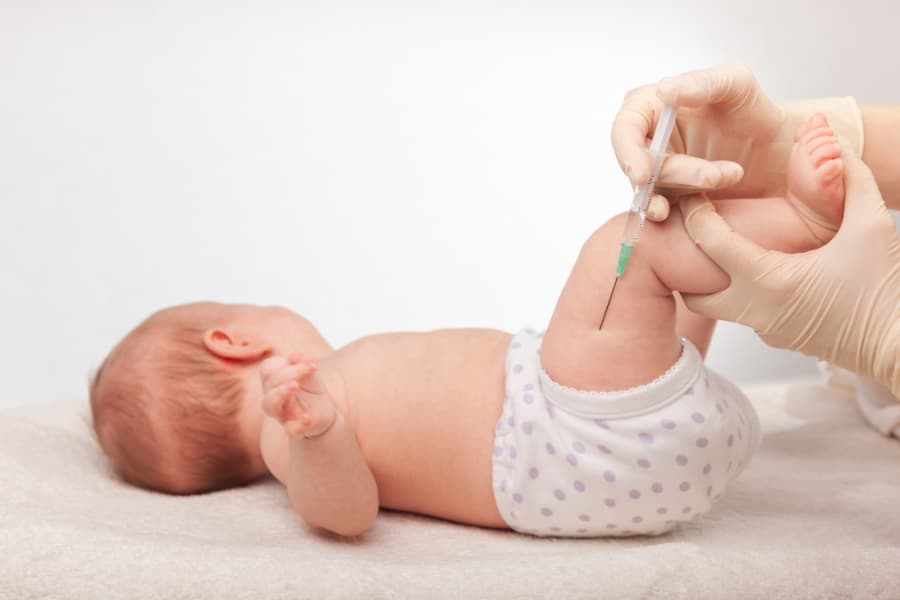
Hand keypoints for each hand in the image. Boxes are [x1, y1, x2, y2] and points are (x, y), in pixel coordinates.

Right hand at [259, 353, 336, 437]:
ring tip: (295, 385)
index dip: (284, 363)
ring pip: (270, 405)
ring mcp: (282, 414)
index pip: (268, 368)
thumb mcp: (310, 374)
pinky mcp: (294, 429)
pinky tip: (307, 418)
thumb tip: (297, 356)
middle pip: (270, 383)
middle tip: (308, 368)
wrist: (322, 414)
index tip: (310, 364)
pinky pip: (291, 429)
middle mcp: (274, 397)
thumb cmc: (310, 391)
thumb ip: (303, 364)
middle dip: (287, 373)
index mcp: (274, 381)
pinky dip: (298, 424)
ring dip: (281, 393)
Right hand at [611, 63, 863, 220]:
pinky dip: (678, 213)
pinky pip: (663, 210)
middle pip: (639, 165)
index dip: (627, 153)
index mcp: (651, 107)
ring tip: (730, 175)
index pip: (624, 129)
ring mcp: (656, 172)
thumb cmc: (755, 112)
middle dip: (676, 173)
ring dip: (689, 187)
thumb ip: (705, 82)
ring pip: (654, 190)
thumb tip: (665, 90)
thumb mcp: (738, 84)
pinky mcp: (669, 197)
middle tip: (714, 176)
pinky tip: (698, 209)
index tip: (642, 175)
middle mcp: (647, 140)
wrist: (778, 151)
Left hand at [680, 152, 899, 397]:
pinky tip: (749, 266)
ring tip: (715, 245)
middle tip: (689, 230)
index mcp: (770, 281)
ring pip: (713, 305)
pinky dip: (733, 290)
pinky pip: (740, 312)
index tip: (691, 193)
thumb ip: (852, 178)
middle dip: (683, 261)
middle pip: (691, 289)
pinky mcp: (776, 336)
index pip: (711, 243)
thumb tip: (836, 141)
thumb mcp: (872, 225)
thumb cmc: (887, 291)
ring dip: (706, 278)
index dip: (695, 213)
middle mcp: (756, 311)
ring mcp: (764, 329)